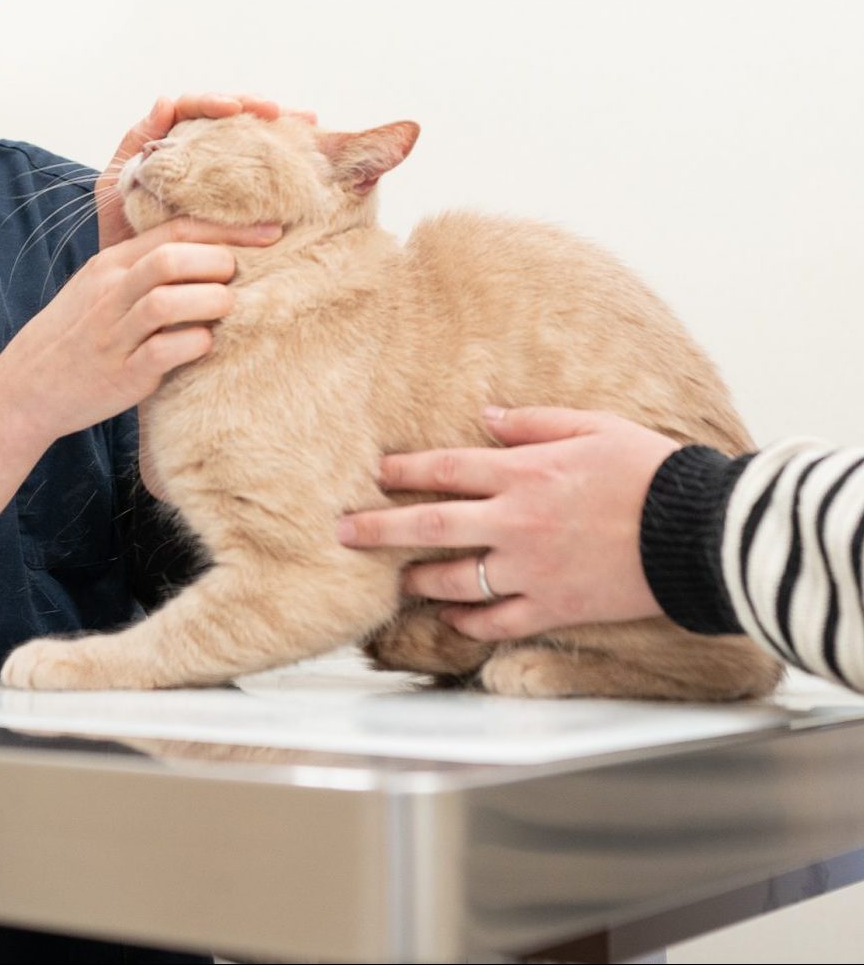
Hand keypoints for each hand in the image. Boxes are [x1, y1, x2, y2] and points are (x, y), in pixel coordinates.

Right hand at [0, 214, 281, 450]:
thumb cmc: (79, 334)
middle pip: (171, 258)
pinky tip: (206, 343)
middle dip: (218, 263)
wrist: (26, 386)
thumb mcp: (101, 286)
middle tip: (240, 278)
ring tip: (227, 308)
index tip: (270, 233)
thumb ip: (145, 266)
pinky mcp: (122, 374)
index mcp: (111, 264)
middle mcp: (111, 292)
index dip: (228, 229)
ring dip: (210, 301)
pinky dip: (195, 343)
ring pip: (166, 301)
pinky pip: (163, 352)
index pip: (174, 230)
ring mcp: (114, 333)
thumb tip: (213, 251)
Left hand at [97, 93, 315, 250]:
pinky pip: (261, 174)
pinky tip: (307, 158)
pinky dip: (283, 163)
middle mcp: (195, 151)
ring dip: (279, 129)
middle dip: (256, 109)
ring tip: (308, 122)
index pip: (191, 108)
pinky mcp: (236, 200)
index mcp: (166, 142)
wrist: (133, 278)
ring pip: (249, 139)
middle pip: (229, 117)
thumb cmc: (119, 230)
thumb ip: (136, 144)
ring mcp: (217, 173)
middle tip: (280, 112)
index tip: (233, 109)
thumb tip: (165, 100)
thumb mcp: (117, 187)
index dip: (212, 103)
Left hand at [335, 406, 681, 639]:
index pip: (444, 469)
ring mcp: (531, 570)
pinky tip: (451, 620)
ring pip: (455, 578)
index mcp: (523, 473)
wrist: (699, 532)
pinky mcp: (554, 607)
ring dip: (418, 578)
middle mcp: (515, 523)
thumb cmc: (650, 471)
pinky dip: (469, 623)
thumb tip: (487, 417)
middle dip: (379, 527)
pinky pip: (497, 621)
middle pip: (430, 525)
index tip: (374, 472)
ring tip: (393, 579)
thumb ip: (533, 422)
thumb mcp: (592, 426)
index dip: (403, 470)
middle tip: (342, 532)